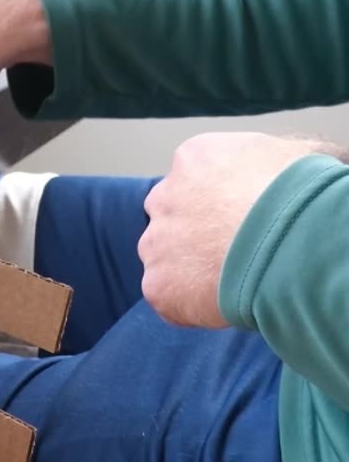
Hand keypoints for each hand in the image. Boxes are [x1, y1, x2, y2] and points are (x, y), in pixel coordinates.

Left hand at [139, 132, 331, 327]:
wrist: (294, 239)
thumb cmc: (305, 194)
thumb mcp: (302, 156)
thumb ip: (281, 160)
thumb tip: (298, 168)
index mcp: (195, 158)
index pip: (195, 181)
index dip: (220, 204)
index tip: (242, 220)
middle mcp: (164, 196)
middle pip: (172, 218)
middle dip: (196, 235)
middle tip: (235, 252)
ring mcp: (156, 242)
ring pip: (165, 259)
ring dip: (192, 271)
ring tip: (236, 278)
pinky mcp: (157, 284)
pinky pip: (170, 298)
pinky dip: (193, 305)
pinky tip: (226, 300)